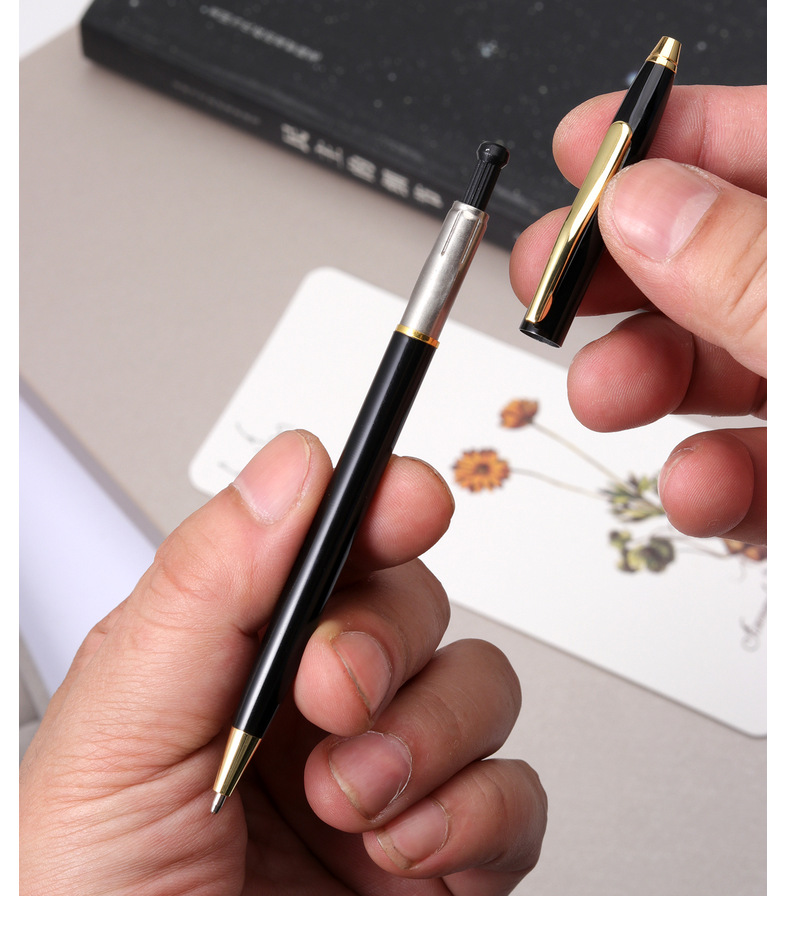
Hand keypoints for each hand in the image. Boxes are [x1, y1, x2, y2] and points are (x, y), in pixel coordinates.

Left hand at [19, 430, 545, 894]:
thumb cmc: (99, 910)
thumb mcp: (115, 737)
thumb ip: (201, 590)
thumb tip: (290, 469)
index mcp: (230, 659)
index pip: (323, 545)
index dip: (376, 505)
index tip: (403, 502)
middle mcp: (314, 709)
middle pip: (413, 602)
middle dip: (385, 642)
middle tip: (336, 692)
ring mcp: (388, 776)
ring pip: (480, 684)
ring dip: (426, 737)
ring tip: (350, 799)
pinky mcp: (449, 854)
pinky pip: (518, 794)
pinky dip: (473, 817)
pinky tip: (400, 850)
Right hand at [510, 84, 765, 545]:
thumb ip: (750, 267)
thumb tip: (645, 204)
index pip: (767, 145)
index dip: (671, 133)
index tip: (583, 145)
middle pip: (722, 254)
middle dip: (624, 272)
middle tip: (549, 280)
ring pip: (726, 361)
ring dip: (648, 380)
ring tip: (608, 394)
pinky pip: (755, 465)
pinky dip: (709, 481)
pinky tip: (697, 488)